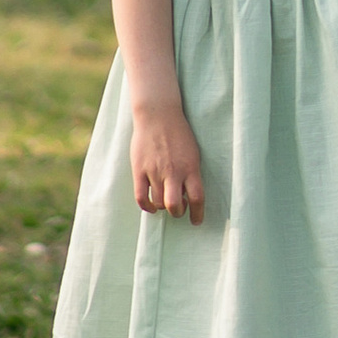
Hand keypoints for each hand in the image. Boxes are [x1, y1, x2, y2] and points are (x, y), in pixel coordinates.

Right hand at [130, 102, 204, 223]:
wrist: (158, 115)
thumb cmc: (179, 134)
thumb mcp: (193, 153)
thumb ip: (191, 174)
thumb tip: (189, 196)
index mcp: (191, 167)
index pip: (197, 198)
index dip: (197, 214)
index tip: (196, 221)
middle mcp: (173, 172)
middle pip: (175, 206)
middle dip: (178, 212)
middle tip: (179, 210)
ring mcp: (155, 171)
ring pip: (158, 203)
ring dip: (163, 207)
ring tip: (164, 202)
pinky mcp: (139, 170)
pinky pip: (141, 197)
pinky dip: (146, 206)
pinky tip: (151, 206)